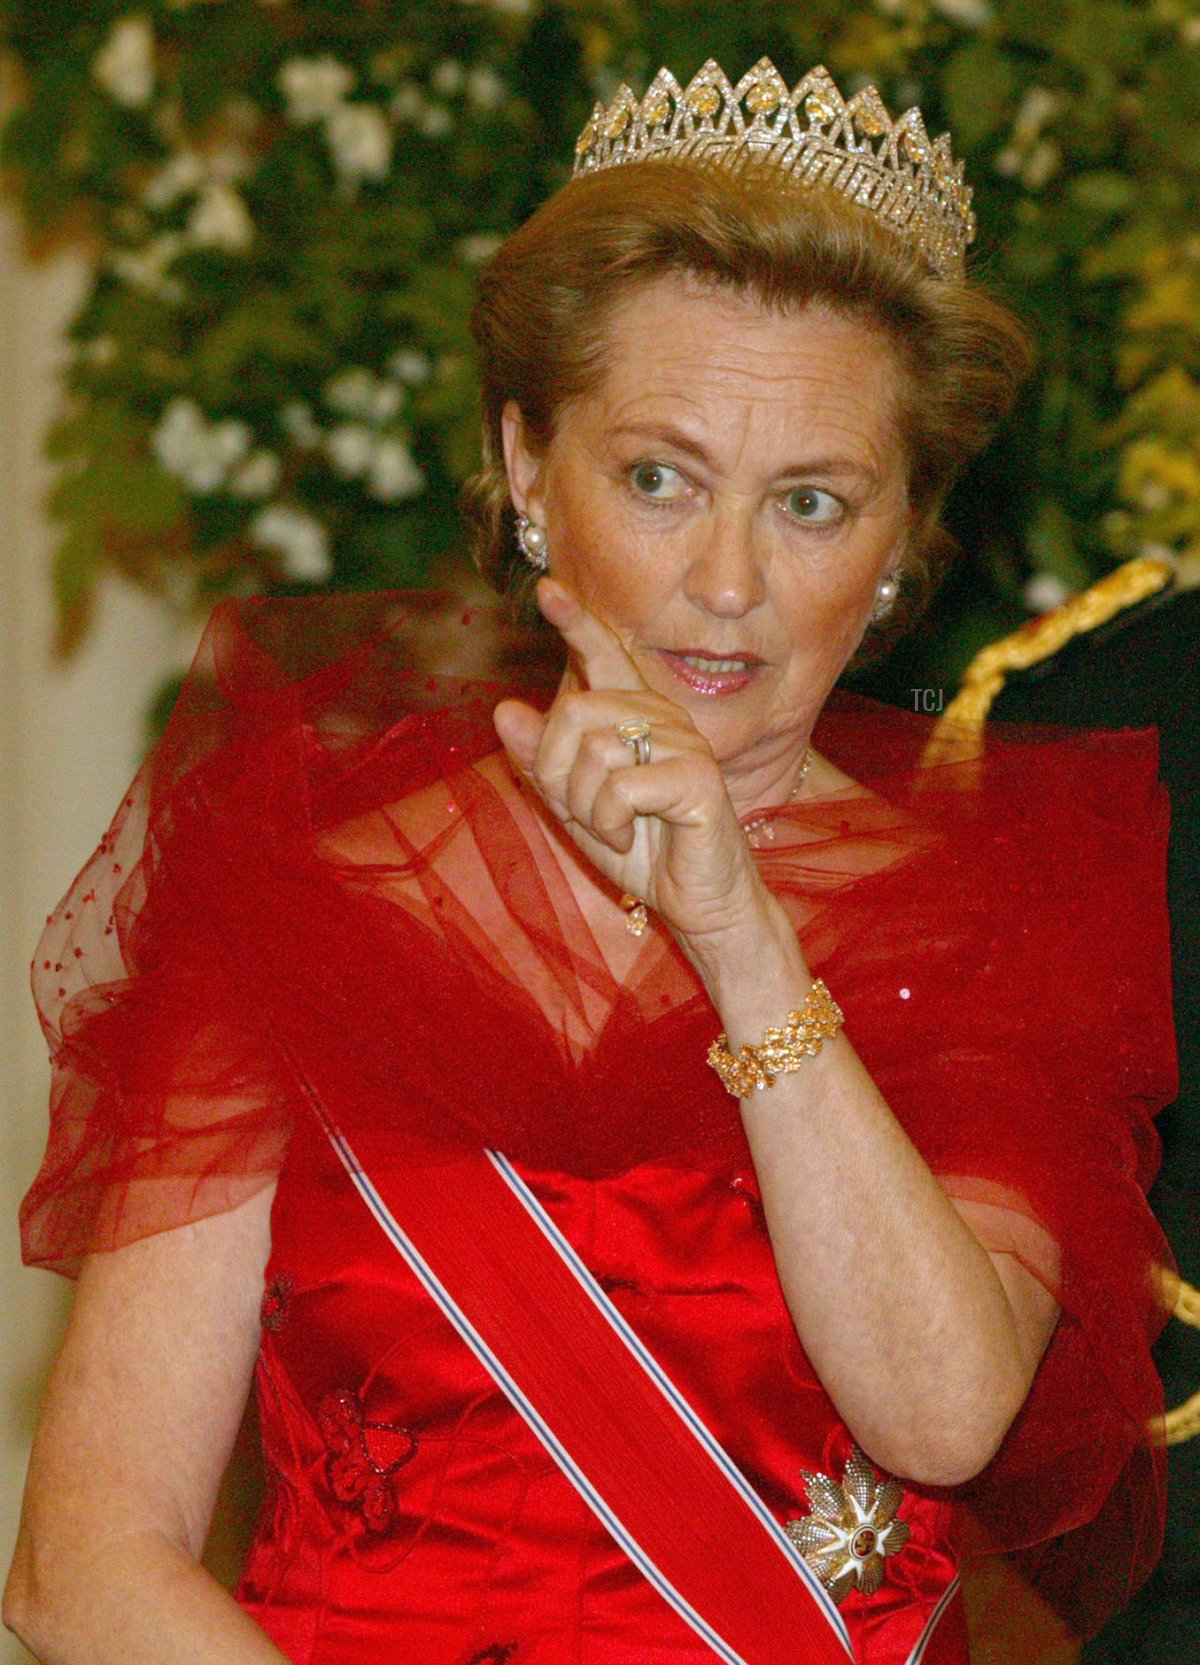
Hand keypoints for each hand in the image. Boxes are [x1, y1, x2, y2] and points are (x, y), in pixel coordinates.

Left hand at [492, 577, 774, 961]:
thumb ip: (543, 763)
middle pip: (574, 711)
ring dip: (586, 806)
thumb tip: (504, 710)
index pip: (602, 657)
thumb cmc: (645, 856)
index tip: (548, 589)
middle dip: (558, 773)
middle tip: (584, 815)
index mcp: (635, 718)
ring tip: (614, 831)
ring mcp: (684, 744)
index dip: (576, 622)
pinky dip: (608, 822)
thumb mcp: (577, 810)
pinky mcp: (698, 778)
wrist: (700, 905)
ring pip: (594, 749)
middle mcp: (661, 718)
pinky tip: (629, 839)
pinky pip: (621, 784)